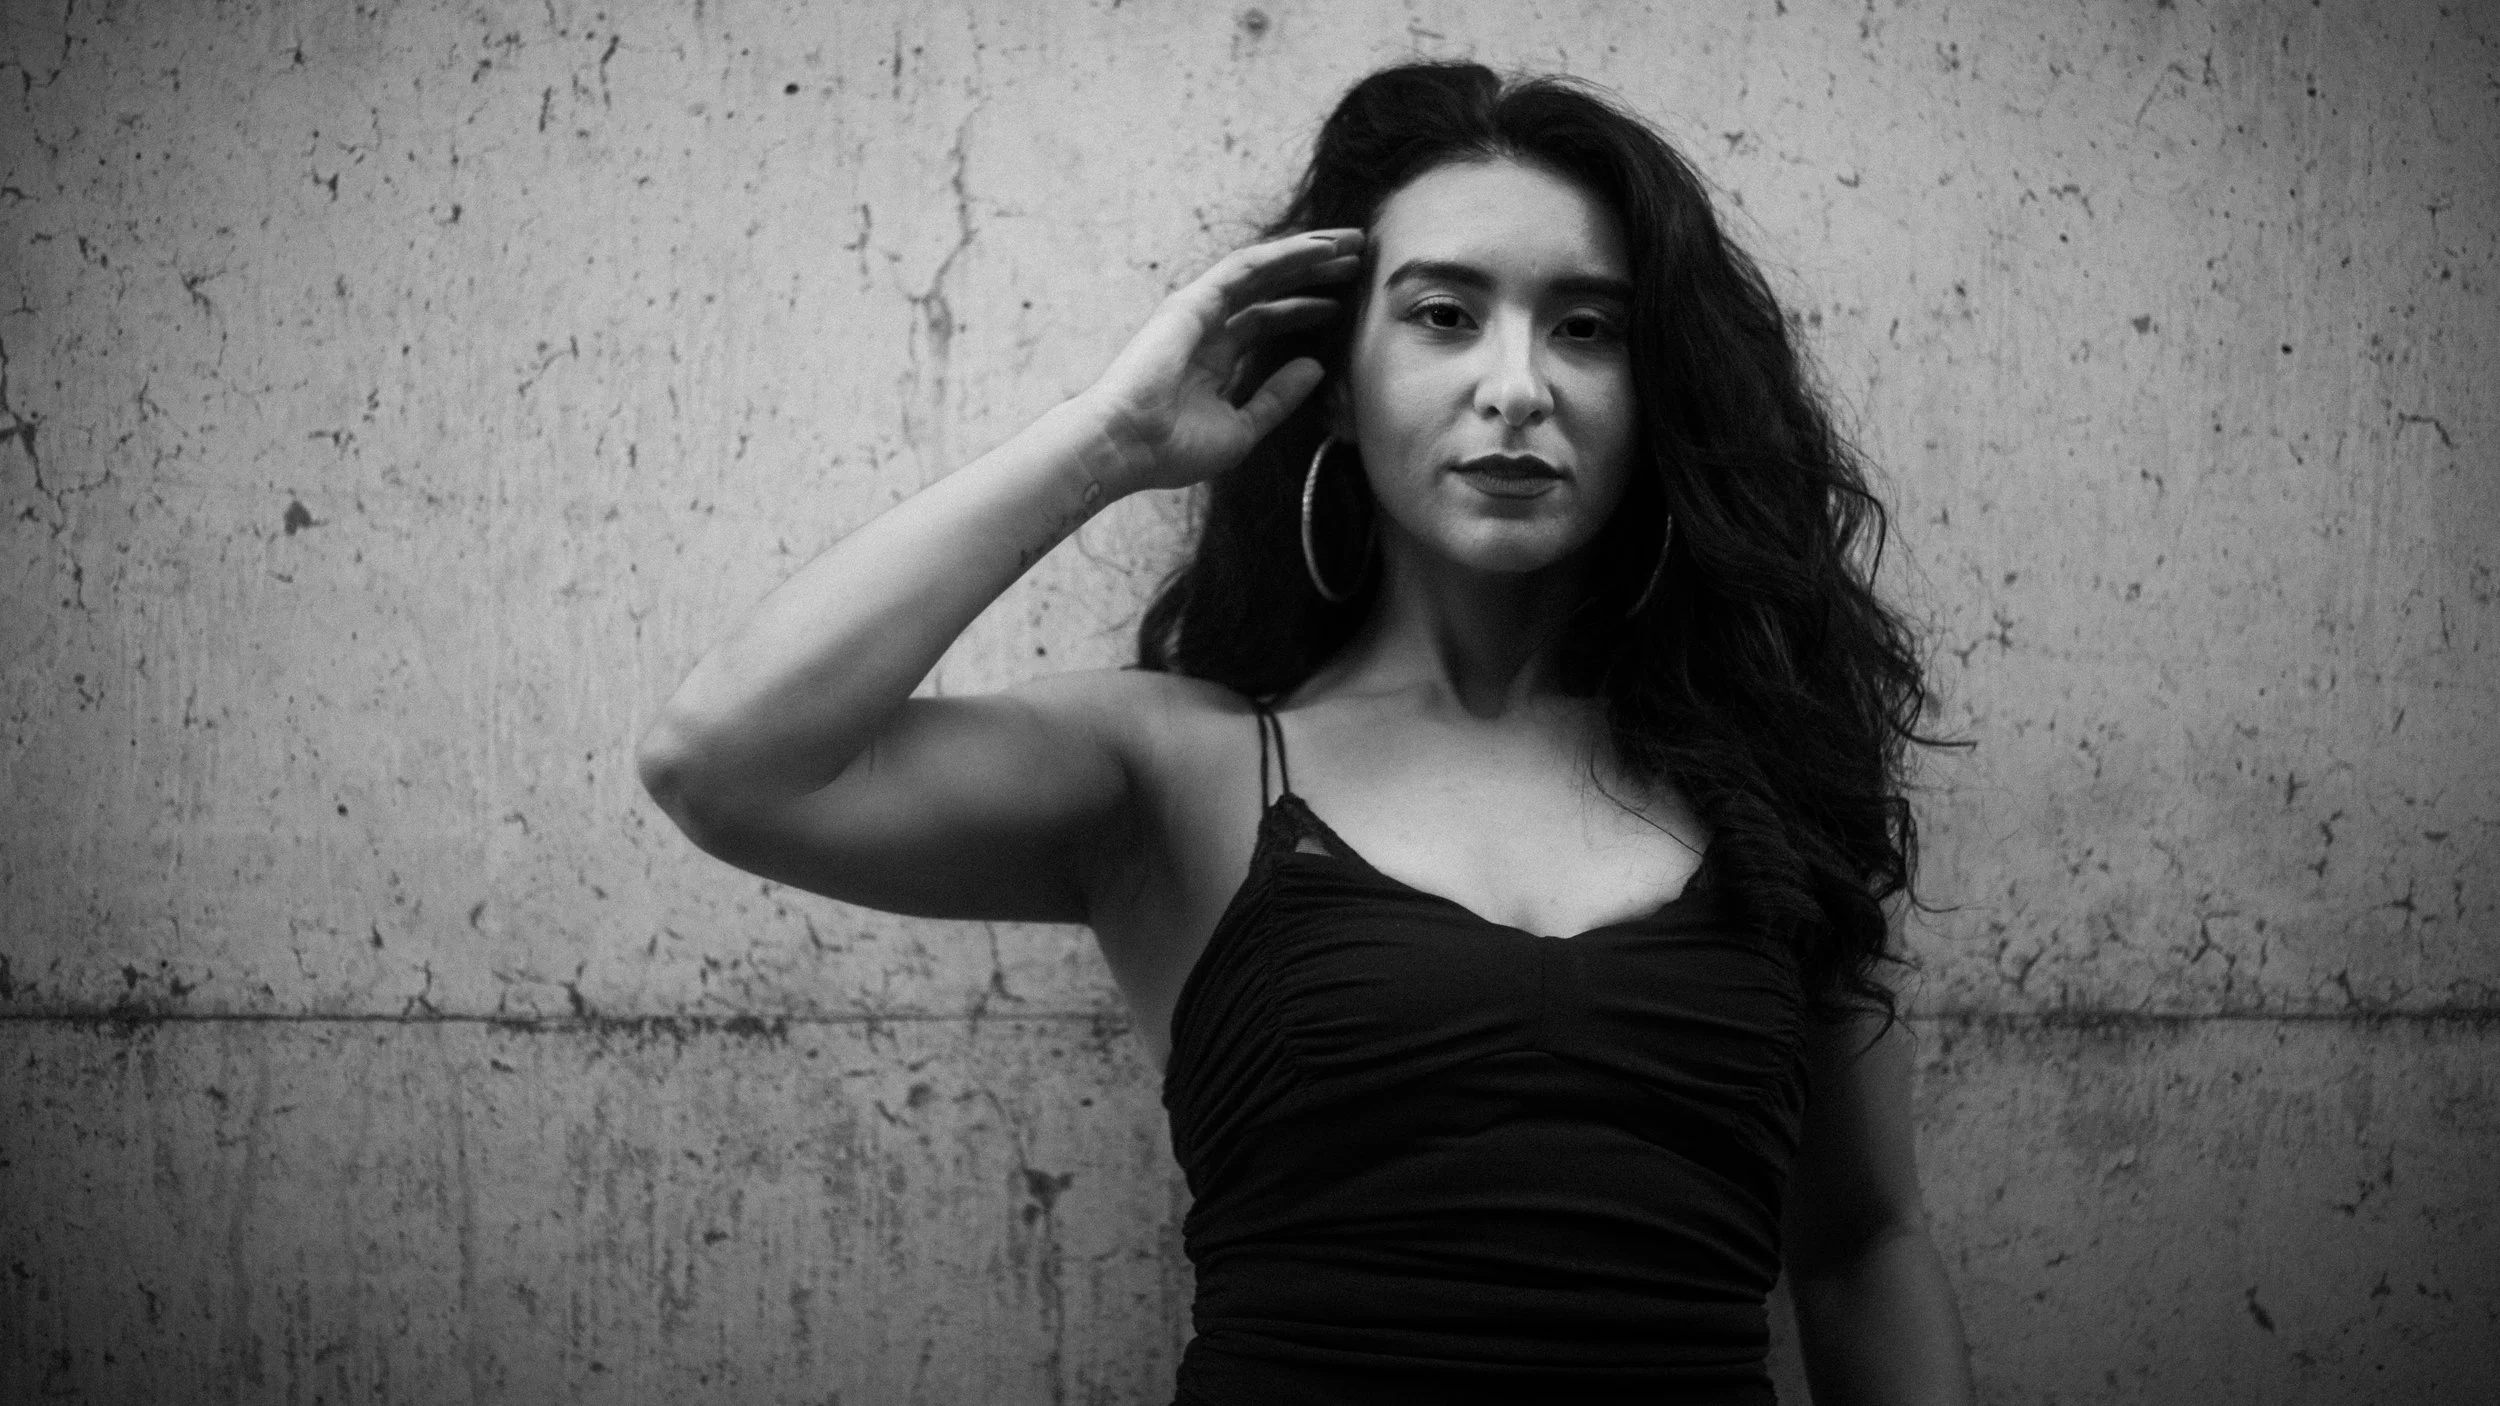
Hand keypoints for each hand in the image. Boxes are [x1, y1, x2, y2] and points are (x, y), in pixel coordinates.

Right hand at [1076, 228, 1364, 492]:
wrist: (1127, 448)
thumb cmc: (1173, 449)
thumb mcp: (1243, 428)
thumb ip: (1277, 397)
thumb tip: (1315, 367)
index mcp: (1216, 357)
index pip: (1268, 321)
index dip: (1305, 309)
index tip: (1343, 304)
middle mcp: (1208, 327)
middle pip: (1271, 289)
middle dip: (1313, 273)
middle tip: (1357, 259)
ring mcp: (1199, 311)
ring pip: (1263, 270)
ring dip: (1306, 253)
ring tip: (1349, 243)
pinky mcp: (1192, 301)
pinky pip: (1246, 267)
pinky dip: (1283, 254)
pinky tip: (1318, 248)